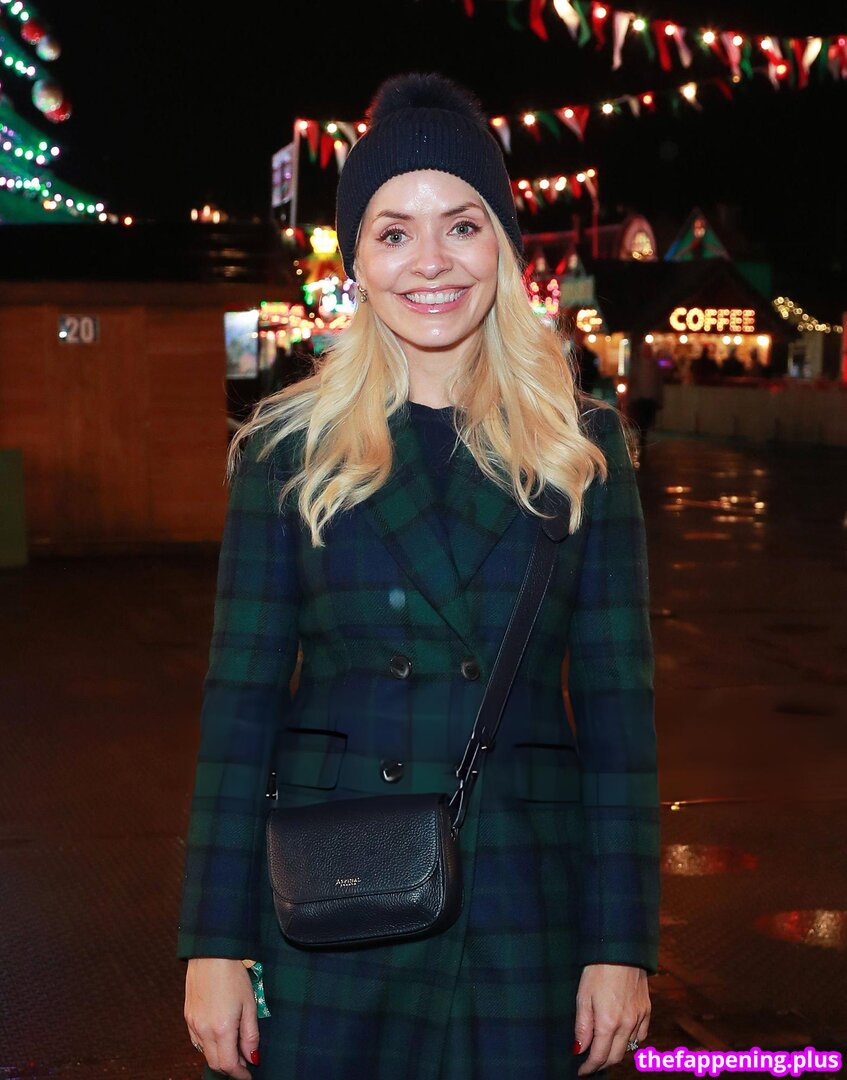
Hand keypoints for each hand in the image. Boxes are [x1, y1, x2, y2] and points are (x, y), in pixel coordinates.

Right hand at [184, 958, 259, 1077]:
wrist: (211, 953)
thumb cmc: (232, 974)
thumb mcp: (249, 1004)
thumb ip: (250, 1034)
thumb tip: (252, 1057)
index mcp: (221, 1029)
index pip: (228, 1065)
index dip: (240, 1074)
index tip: (248, 1075)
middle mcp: (203, 1030)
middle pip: (215, 1063)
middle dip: (230, 1067)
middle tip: (244, 1062)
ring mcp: (193, 1024)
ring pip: (204, 1053)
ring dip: (219, 1056)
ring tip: (234, 1046)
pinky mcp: (187, 1016)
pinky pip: (196, 1041)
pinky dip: (209, 1045)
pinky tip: (220, 1035)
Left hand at [574, 963, 649, 1075]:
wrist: (620, 949)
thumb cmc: (598, 970)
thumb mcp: (583, 996)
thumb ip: (582, 1026)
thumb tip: (579, 1049)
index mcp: (608, 1023)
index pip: (599, 1056)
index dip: (589, 1067)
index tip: (581, 1071)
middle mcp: (626, 1024)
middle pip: (615, 1057)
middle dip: (602, 1064)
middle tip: (590, 1064)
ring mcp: (639, 1017)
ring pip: (629, 1047)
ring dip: (616, 1053)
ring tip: (603, 1049)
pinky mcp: (646, 1009)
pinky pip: (642, 1035)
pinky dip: (631, 1041)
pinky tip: (622, 1037)